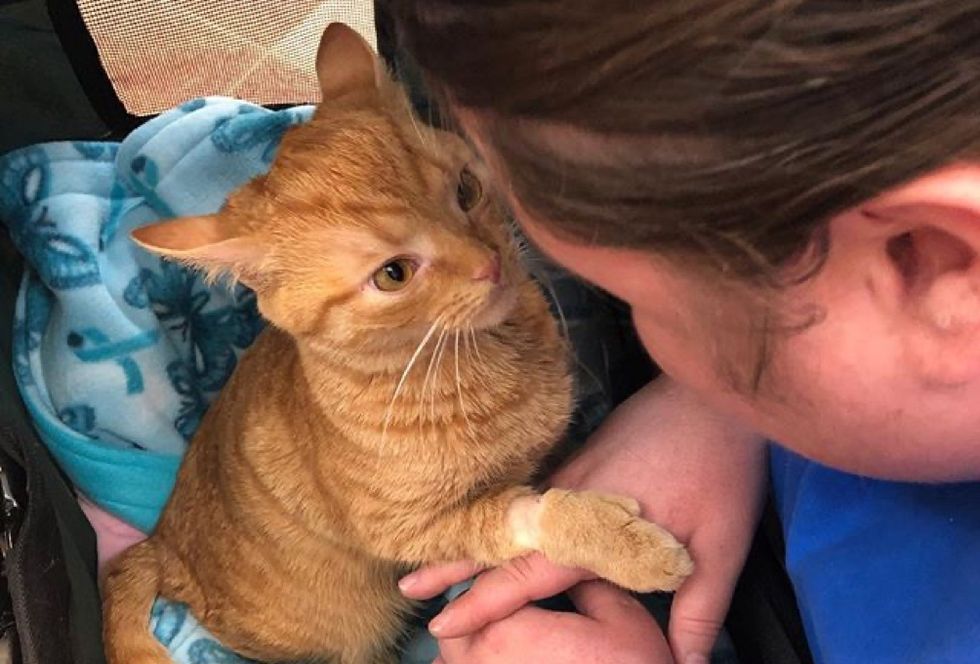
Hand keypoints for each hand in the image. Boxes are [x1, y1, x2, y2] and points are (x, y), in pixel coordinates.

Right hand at [401, 375, 766, 662]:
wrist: (709, 397)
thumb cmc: (718, 470)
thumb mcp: (720, 547)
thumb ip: (697, 611)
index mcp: (593, 530)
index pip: (524, 574)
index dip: (483, 603)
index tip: (444, 626)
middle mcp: (569, 501)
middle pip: (500, 543)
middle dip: (453, 570)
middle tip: (408, 590)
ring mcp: (570, 478)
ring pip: (510, 519)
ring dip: (471, 544)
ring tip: (433, 564)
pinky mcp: (580, 462)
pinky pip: (529, 501)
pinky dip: (501, 523)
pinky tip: (495, 530)